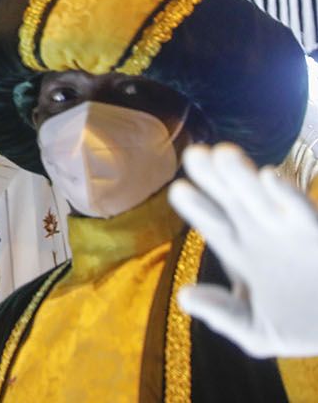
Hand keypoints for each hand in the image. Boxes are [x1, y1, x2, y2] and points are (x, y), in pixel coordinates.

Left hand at [168, 142, 317, 357]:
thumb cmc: (293, 326)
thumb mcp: (255, 330)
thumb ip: (223, 315)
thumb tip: (185, 297)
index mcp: (236, 249)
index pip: (210, 222)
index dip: (196, 206)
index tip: (180, 190)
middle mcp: (257, 231)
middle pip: (230, 199)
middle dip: (213, 177)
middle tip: (195, 155)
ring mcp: (286, 229)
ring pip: (260, 196)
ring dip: (244, 176)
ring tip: (224, 154)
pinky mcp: (315, 233)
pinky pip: (301, 211)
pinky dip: (287, 195)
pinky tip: (270, 178)